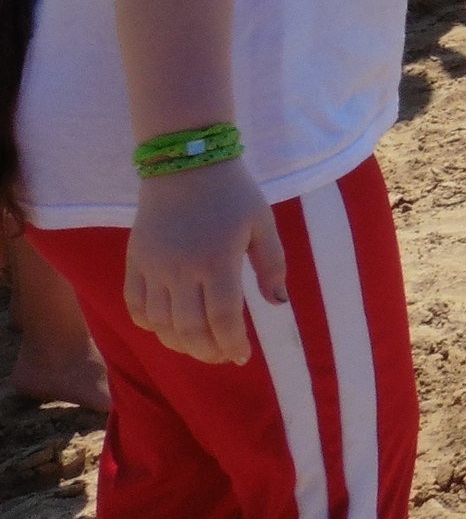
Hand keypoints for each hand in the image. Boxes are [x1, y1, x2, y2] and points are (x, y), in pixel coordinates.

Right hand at [124, 159, 287, 365]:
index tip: (242, 356)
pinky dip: (149, 325)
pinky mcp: (134, 261)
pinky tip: (166, 328)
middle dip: (207, 351)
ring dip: (179, 343)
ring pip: (160, 324)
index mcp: (218, 261)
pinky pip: (135, 305)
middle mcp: (181, 270)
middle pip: (189, 329)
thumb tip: (278, 303)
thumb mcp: (263, 223)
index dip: (232, 343)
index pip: (223, 318)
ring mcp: (153, 267)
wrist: (186, 162)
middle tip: (222, 356)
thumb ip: (272, 264)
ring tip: (199, 347)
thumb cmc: (232, 192)